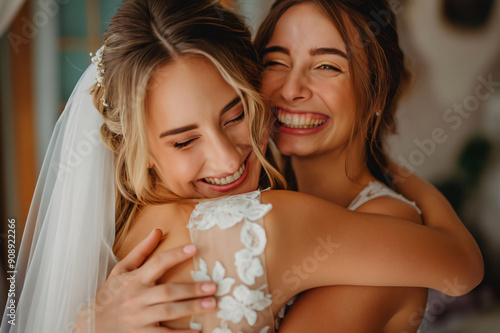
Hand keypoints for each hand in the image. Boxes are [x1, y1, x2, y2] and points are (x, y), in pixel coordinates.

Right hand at [73, 228, 216, 331]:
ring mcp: (139, 317)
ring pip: (168, 312)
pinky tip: (196, 330)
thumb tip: (158, 230)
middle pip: (168, 291)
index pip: (157, 263)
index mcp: (135, 279)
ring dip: (190, 308)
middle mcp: (137, 297)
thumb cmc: (112, 294)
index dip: (176, 255)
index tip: (194, 248)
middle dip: (191, 289)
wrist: (92, 325)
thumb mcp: (122, 270)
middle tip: (213, 286)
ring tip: (211, 304)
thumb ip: (142, 251)